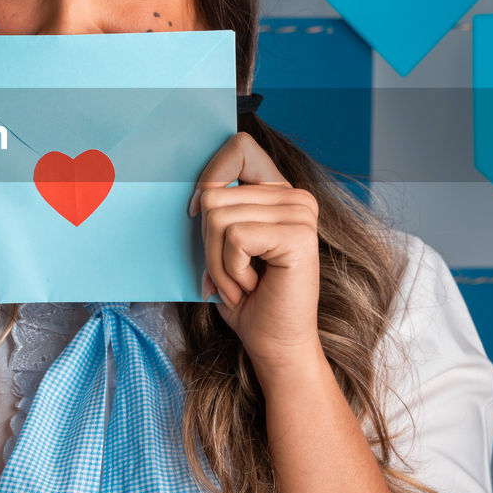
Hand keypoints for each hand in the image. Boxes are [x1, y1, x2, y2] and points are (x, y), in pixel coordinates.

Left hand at [189, 132, 322, 377]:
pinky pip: (235, 238)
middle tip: (232, 274)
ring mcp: (301, 213)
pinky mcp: (298, 235)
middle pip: (214, 193)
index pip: (238, 147)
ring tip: (242, 282)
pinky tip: (253, 285)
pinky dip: (230, 269)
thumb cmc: (247, 299)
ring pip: (218, 217)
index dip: (209, 176)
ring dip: (217, 262)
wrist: (275, 345)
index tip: (198, 213)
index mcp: (279, 192)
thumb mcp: (222, 245)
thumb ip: (214, 209)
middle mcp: (295, 196)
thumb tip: (192, 191)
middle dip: (207, 243)